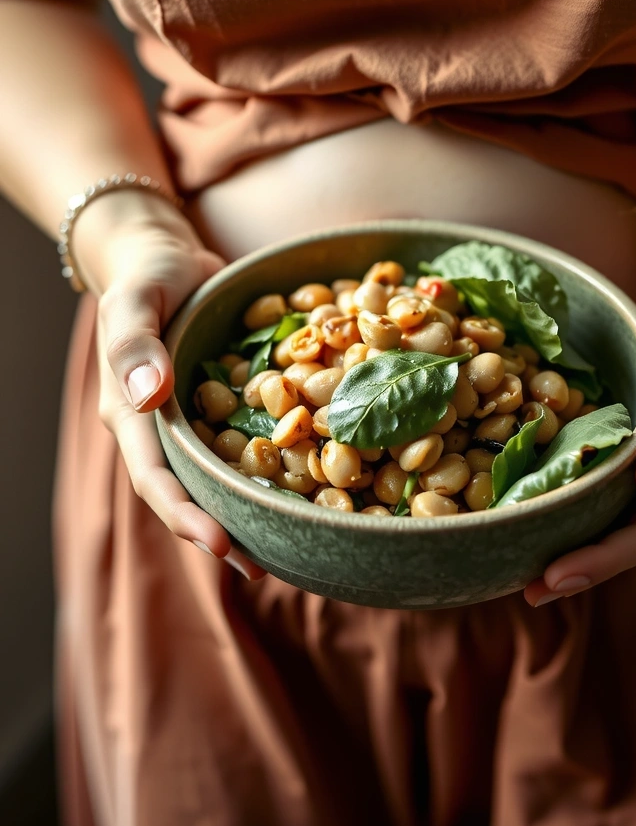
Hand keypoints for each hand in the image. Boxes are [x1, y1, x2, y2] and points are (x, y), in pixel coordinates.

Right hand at [78, 192, 264, 579]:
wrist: (165, 256)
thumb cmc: (145, 275)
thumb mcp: (133, 300)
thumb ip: (134, 344)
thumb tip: (147, 395)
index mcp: (133, 416)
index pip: (155, 479)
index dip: (186, 516)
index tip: (223, 546)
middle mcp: (165, 431)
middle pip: (190, 494)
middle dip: (224, 535)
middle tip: (267, 569)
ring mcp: (196, 423)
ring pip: (221, 479)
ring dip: (250, 514)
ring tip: (292, 548)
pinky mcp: (227, 409)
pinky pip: (247, 447)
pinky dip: (273, 470)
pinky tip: (312, 487)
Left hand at [524, 306, 635, 605]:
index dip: (600, 561)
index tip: (555, 576)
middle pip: (619, 546)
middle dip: (575, 571)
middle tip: (529, 592)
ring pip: (603, 529)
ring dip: (565, 553)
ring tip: (520, 574)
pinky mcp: (620, 467)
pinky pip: (591, 498)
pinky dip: (561, 513)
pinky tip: (526, 518)